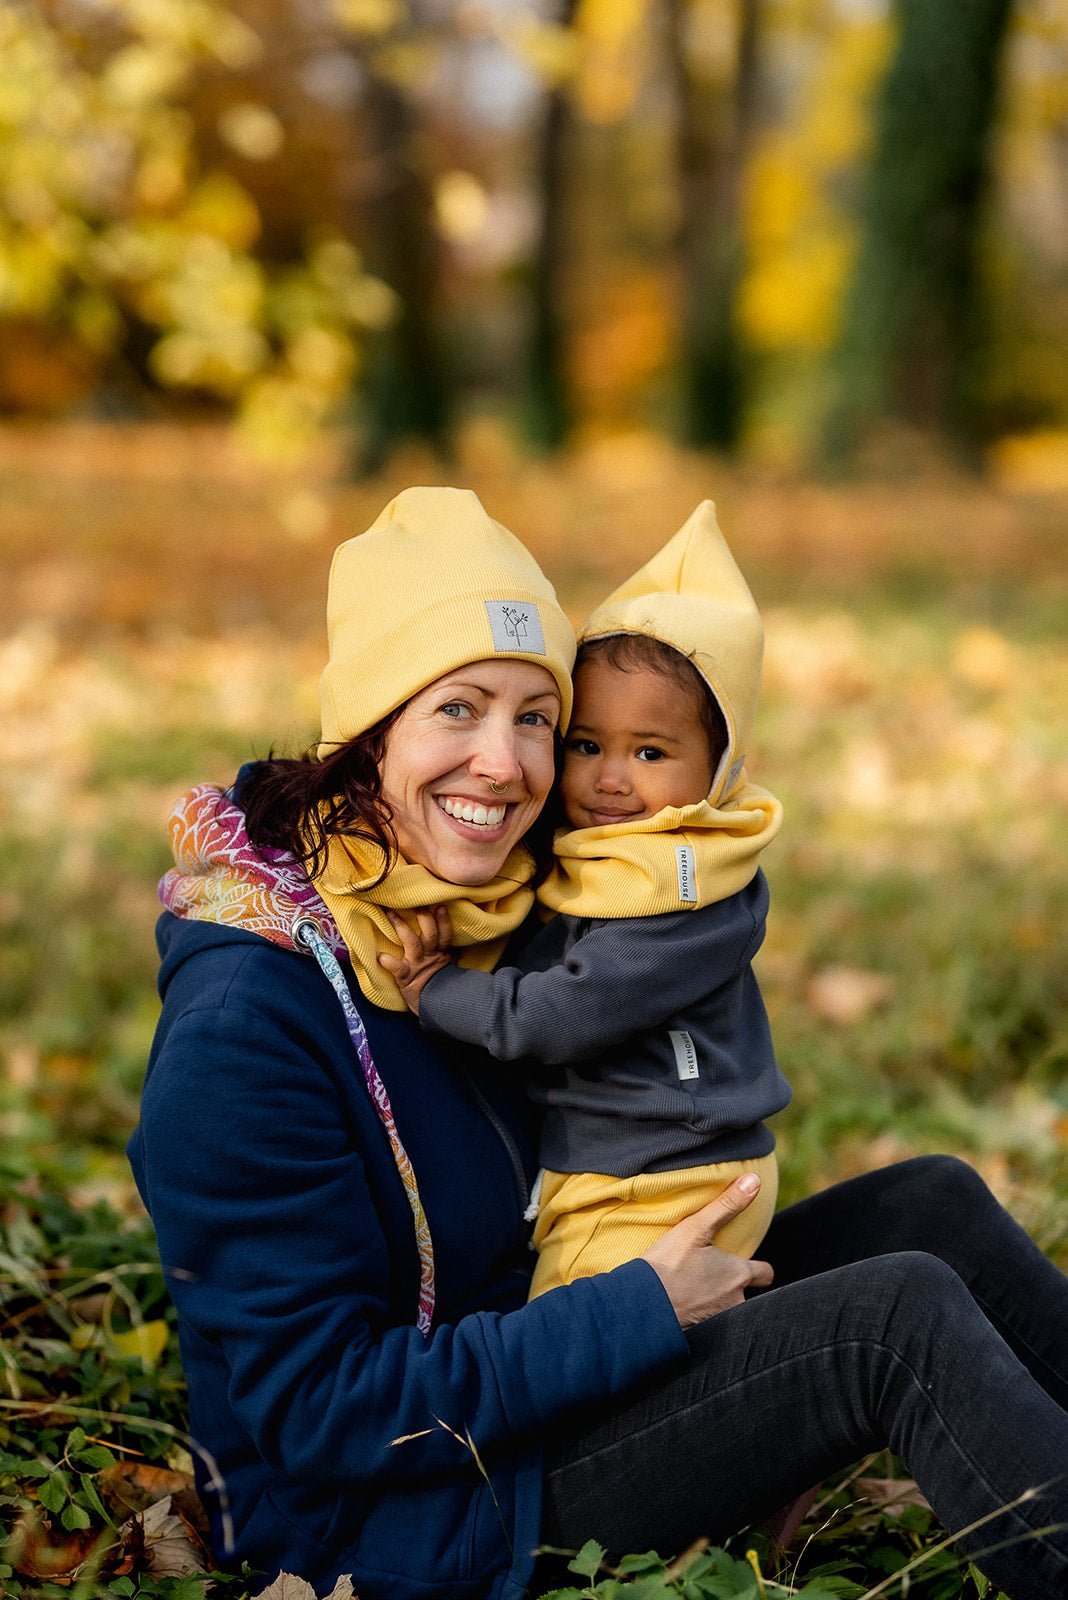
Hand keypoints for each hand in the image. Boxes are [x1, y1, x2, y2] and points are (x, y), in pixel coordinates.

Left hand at [378, 906, 453, 1013]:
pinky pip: (398, 969)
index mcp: (440, 955)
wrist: (435, 1010)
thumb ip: (449, 954)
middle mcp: (429, 957)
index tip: (440, 905)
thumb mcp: (446, 970)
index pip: (445, 935)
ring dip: (402, 928)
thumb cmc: (437, 987)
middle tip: (417, 903)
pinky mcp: (405, 979)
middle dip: (424, 918)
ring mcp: (417, 966)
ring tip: (391, 914)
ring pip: (413, 943)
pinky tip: (380, 957)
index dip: (444, 921)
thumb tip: (454, 941)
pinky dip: (390, 963)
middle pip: (430, 934)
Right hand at [641, 1174, 773, 1327]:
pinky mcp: (702, 1334)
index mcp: (738, 1274)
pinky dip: (702, 1314)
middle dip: (738, 1287)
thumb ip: (728, 1204)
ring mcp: (719, 1320)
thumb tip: (755, 1180)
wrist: (643, 1307)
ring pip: (730, 1310)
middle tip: (718, 1277)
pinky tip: (687, 1306)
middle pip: (748, 1294)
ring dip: (719, 1301)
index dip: (760, 1268)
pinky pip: (711, 1324)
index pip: (765, 1273)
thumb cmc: (669, 1264)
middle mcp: (735, 1301)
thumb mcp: (696, 1228)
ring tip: (698, 1291)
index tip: (754, 1265)